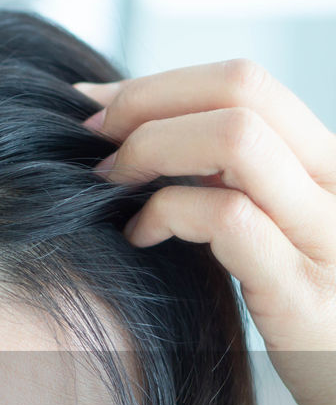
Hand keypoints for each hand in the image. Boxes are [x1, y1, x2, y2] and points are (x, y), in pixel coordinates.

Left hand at [74, 59, 335, 404]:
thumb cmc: (307, 323)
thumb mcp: (282, 239)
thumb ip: (236, 189)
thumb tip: (144, 145)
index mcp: (328, 164)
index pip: (246, 80)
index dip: (159, 85)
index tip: (97, 108)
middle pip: (241, 90)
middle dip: (147, 104)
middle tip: (93, 143)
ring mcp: (326, 235)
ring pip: (237, 140)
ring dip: (152, 150)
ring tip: (112, 185)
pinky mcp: (303, 292)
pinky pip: (229, 219)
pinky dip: (165, 214)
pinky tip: (138, 237)